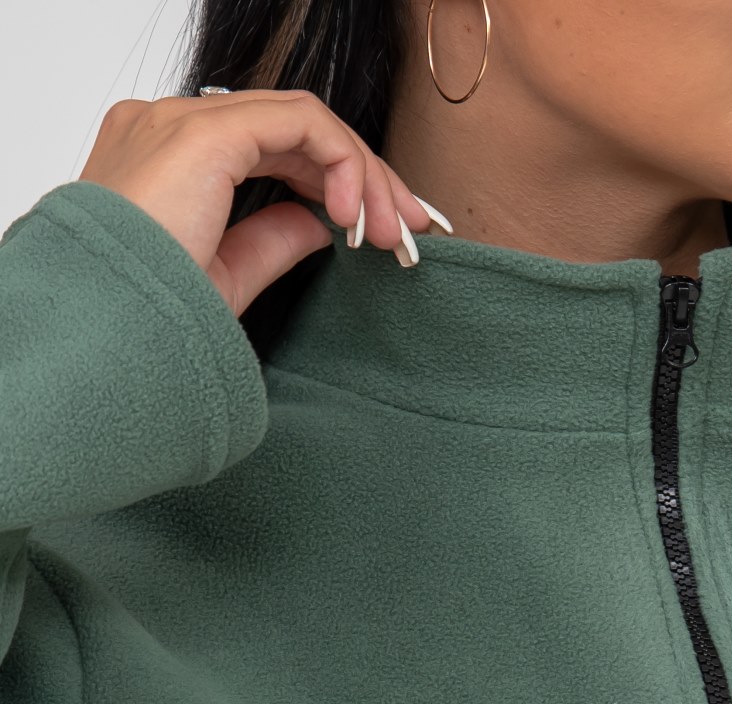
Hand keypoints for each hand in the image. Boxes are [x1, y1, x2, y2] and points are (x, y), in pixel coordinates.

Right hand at [77, 89, 444, 317]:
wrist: (104, 337)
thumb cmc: (143, 319)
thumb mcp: (225, 278)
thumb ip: (272, 240)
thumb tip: (322, 223)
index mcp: (165, 161)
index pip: (270, 149)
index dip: (335, 185)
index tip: (384, 238)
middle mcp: (168, 128)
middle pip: (293, 131)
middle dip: (365, 179)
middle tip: (410, 233)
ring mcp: (180, 123)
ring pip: (305, 121)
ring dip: (362, 174)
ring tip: (393, 233)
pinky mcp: (203, 135)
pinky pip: (302, 122)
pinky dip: (343, 161)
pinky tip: (355, 213)